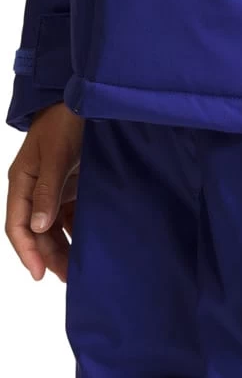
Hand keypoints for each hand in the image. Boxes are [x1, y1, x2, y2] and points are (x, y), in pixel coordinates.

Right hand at [5, 102, 84, 282]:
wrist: (84, 99)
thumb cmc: (64, 122)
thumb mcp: (56, 155)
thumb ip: (48, 191)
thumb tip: (39, 227)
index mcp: (21, 181)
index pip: (17, 225)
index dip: (27, 251)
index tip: (40, 273)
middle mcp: (33, 188)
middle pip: (36, 231)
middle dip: (48, 255)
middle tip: (67, 278)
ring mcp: (51, 188)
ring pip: (51, 227)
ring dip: (61, 248)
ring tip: (77, 270)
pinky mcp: (69, 186)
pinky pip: (68, 216)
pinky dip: (75, 232)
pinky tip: (86, 245)